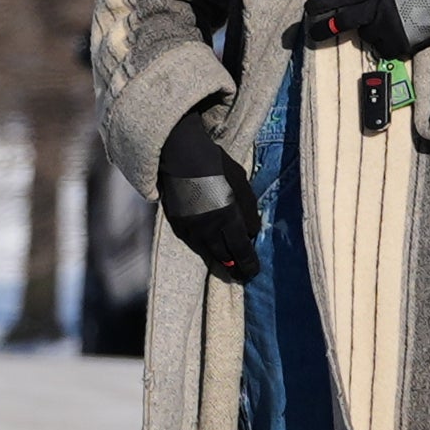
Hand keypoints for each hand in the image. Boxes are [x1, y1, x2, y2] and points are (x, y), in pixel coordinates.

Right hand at [157, 113, 260, 283]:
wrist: (178, 154)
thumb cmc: (216, 165)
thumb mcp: (241, 184)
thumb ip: (248, 211)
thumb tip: (252, 232)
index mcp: (227, 217)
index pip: (241, 249)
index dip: (248, 264)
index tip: (254, 273)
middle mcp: (207, 228)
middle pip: (223, 256)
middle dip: (235, 267)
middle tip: (243, 275)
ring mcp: (189, 226)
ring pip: (206, 251)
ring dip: (219, 259)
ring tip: (228, 265)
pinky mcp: (176, 222)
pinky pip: (192, 242)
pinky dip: (204, 247)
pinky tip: (210, 249)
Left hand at [303, 0, 429, 57]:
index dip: (318, 4)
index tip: (307, 10)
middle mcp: (373, 8)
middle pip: (339, 22)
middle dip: (321, 29)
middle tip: (312, 35)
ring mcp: (384, 28)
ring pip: (366, 36)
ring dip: (372, 32)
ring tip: (392, 23)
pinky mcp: (396, 44)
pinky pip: (383, 48)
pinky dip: (388, 43)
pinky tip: (401, 32)